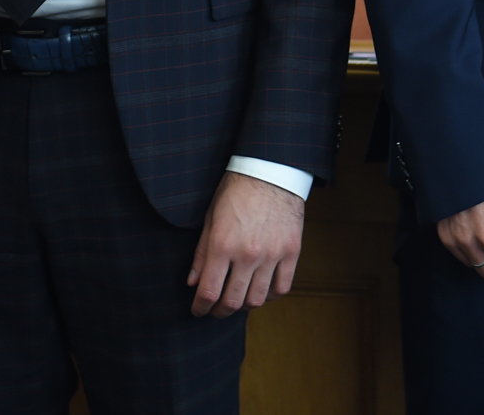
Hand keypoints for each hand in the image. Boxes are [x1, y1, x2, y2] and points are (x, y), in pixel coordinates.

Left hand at [187, 171, 305, 317]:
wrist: (270, 172)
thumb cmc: (236, 191)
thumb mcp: (210, 218)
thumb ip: (201, 253)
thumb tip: (193, 282)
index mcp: (222, 245)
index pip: (208, 292)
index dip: (200, 308)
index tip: (198, 311)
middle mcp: (247, 254)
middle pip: (232, 302)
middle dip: (219, 312)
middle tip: (215, 310)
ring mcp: (272, 255)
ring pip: (257, 299)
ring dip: (244, 305)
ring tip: (238, 300)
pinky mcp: (291, 252)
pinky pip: (282, 288)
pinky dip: (270, 295)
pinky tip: (261, 289)